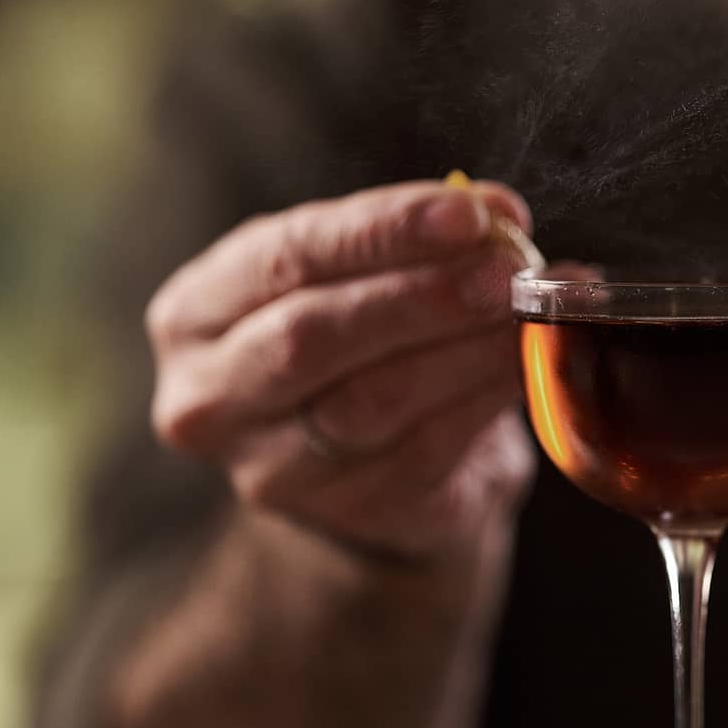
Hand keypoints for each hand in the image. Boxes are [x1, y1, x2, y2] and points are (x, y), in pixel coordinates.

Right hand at [144, 180, 537, 560]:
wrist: (375, 458)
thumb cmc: (367, 335)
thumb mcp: (372, 270)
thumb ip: (424, 236)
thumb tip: (499, 215)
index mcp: (199, 309)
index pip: (288, 255)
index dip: (382, 230)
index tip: (467, 213)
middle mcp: (211, 394)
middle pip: (314, 336)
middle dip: (423, 296)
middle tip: (506, 271)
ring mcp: (267, 468)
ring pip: (371, 401)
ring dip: (465, 350)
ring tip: (527, 312)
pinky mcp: (340, 514)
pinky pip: (421, 452)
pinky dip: (482, 399)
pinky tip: (525, 364)